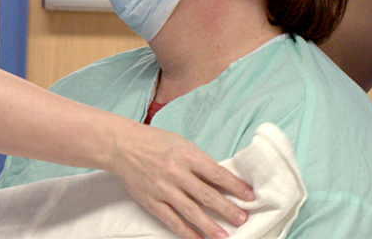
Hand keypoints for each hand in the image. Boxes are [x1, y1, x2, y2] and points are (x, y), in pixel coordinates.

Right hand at [110, 126, 253, 238]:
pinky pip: (171, 219)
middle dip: (227, 208)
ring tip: (225, 235)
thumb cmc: (154, 141)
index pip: (216, 173)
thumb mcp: (181, 143)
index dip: (235, 186)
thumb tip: (221, 180)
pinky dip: (185, 231)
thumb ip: (199, 161)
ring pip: (190, 210)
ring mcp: (163, 188)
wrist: (122, 145)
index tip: (249, 196)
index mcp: (187, 155)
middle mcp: (176, 172)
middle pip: (206, 194)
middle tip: (243, 219)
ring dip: (209, 225)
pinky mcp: (151, 200)